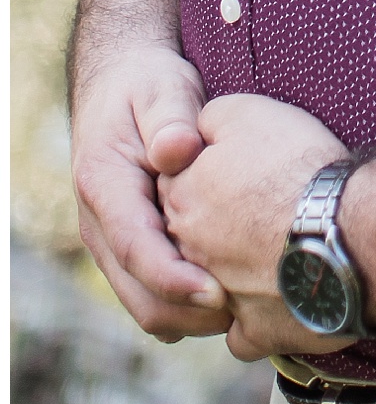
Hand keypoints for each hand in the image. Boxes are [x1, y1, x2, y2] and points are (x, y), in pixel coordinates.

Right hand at [71, 45, 230, 341]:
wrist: (120, 87)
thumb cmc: (148, 86)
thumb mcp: (162, 88)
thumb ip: (170, 117)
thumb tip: (178, 150)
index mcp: (104, 184)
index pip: (133, 246)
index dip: (172, 278)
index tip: (216, 292)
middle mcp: (100, 225)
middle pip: (138, 293)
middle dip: (189, 312)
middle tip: (245, 313)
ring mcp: (113, 244)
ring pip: (146, 305)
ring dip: (192, 317)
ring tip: (246, 310)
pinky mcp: (132, 252)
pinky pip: (156, 296)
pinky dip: (189, 307)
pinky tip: (233, 292)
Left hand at [158, 94, 350, 360]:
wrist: (347, 228)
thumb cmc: (298, 166)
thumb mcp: (245, 113)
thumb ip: (207, 120)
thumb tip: (192, 133)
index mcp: (182, 199)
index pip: (174, 187)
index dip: (205, 176)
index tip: (235, 172)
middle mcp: (190, 254)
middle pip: (189, 240)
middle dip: (213, 229)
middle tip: (253, 212)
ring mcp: (221, 298)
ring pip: (210, 291)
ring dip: (229, 277)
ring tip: (268, 255)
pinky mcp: (256, 332)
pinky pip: (243, 334)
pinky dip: (256, 321)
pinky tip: (277, 300)